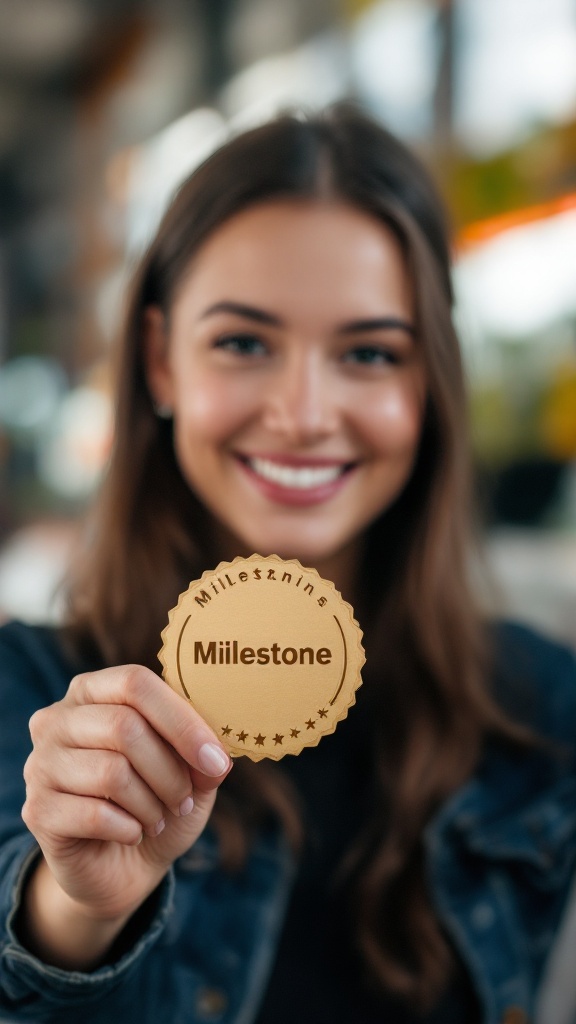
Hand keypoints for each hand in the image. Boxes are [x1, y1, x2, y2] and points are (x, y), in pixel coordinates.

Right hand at [22, 664, 230, 923]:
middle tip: (184, 799)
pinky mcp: (38, 809)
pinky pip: (94, 814)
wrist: (123, 865)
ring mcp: (41, 763)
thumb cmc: (159, 802)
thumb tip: (215, 757)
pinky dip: (129, 829)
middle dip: (169, 771)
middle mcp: (58, 719)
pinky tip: (132, 834)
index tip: (215, 760)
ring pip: (112, 772)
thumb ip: (203, 755)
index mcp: (94, 691)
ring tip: (158, 817)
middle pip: (124, 726)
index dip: (181, 720)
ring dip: (151, 803)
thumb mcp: (192, 774)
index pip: (135, 683)